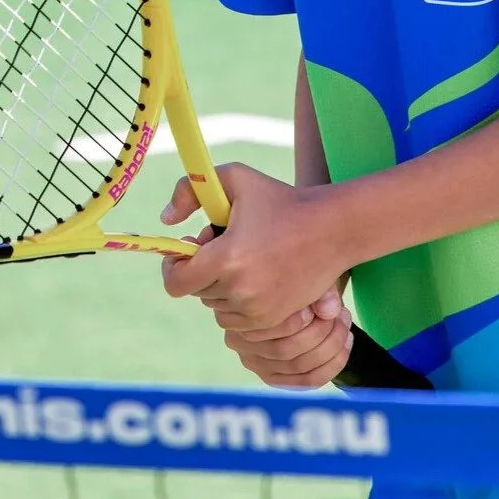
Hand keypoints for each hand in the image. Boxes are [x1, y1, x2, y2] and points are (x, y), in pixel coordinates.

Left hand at [159, 162, 347, 329]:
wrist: (332, 228)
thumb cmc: (280, 199)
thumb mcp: (233, 178)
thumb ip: (188, 190)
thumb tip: (166, 221)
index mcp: (226, 259)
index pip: (176, 282)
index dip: (174, 267)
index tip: (186, 251)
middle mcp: (240, 290)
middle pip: (198, 292)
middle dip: (204, 270)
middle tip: (225, 244)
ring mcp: (259, 310)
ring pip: (218, 308)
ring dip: (221, 288)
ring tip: (243, 259)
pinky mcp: (275, 319)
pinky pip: (240, 320)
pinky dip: (241, 302)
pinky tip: (257, 275)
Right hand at [221, 288, 351, 389]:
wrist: (282, 283)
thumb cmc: (288, 276)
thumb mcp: (300, 274)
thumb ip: (315, 289)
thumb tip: (330, 310)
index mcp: (237, 312)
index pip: (271, 325)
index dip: (302, 319)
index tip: (323, 306)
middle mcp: (240, 343)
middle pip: (284, 350)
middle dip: (322, 333)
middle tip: (342, 314)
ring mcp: (256, 363)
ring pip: (298, 366)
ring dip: (330, 348)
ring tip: (345, 327)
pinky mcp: (274, 376)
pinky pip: (306, 380)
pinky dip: (331, 366)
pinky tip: (344, 347)